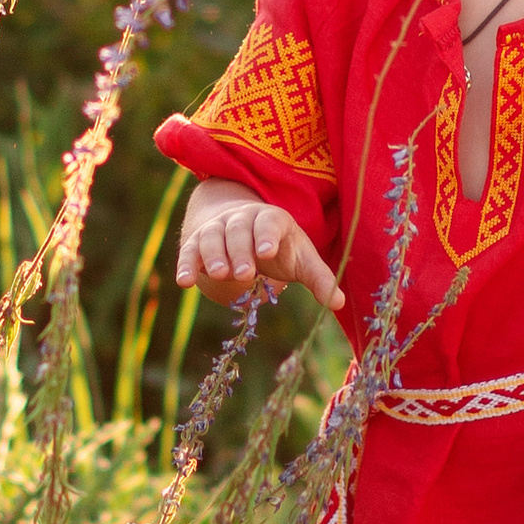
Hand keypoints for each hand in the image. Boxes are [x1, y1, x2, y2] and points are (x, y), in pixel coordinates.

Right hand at [176, 186, 345, 314]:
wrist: (240, 228)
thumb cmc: (278, 248)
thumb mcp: (301, 259)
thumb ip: (319, 279)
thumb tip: (339, 303)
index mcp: (271, 219)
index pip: (269, 222)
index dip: (267, 235)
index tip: (267, 251)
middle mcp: (241, 219)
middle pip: (238, 231)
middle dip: (240, 251)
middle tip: (244, 273)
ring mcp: (217, 229)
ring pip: (212, 237)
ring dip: (213, 255)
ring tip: (218, 275)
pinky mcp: (196, 242)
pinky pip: (188, 251)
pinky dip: (185, 264)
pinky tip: (184, 282)